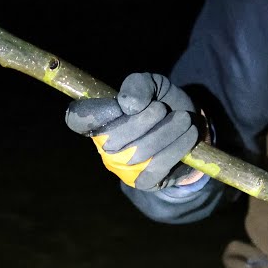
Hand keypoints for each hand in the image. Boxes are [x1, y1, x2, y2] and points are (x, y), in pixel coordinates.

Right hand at [65, 72, 202, 190]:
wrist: (189, 129)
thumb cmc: (162, 104)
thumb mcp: (152, 85)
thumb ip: (137, 85)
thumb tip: (128, 106)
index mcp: (98, 120)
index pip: (77, 119)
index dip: (95, 113)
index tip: (121, 104)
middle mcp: (104, 147)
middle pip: (112, 137)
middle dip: (143, 121)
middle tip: (162, 109)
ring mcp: (122, 167)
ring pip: (139, 152)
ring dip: (167, 131)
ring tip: (184, 119)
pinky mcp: (143, 182)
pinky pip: (157, 167)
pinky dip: (176, 148)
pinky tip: (188, 134)